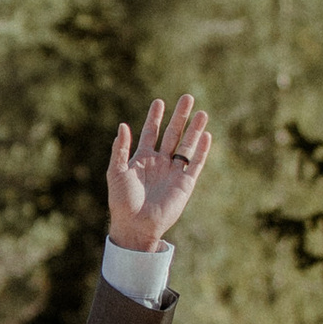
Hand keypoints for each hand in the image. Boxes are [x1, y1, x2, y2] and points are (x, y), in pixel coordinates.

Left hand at [107, 93, 211, 252]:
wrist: (135, 225)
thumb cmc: (122, 201)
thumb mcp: (116, 172)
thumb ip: (120, 149)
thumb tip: (123, 126)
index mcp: (142, 159)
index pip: (151, 133)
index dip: (155, 117)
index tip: (159, 101)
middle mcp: (160, 163)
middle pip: (172, 134)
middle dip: (180, 116)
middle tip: (187, 97)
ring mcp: (173, 172)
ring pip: (186, 146)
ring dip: (194, 129)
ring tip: (202, 112)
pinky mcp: (185, 184)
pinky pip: (195, 164)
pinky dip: (202, 150)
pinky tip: (206, 135)